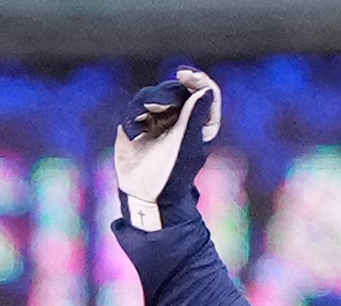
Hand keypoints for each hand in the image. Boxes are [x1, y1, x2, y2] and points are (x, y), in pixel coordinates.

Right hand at [113, 66, 220, 231]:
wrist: (145, 196)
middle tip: (154, 106)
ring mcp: (159, 121)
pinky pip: (135, 109)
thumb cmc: (171, 176)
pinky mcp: (138, 125)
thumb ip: (195, 116)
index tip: (185, 74)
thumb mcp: (185, 145)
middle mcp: (181, 119)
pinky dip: (133, 118)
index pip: (205, 92)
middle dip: (164, 95)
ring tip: (141, 121)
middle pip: (176, 90)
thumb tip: (207, 89)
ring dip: (145, 105)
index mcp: (200, 123)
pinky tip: (134, 135)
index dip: (197, 79)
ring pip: (152, 96)